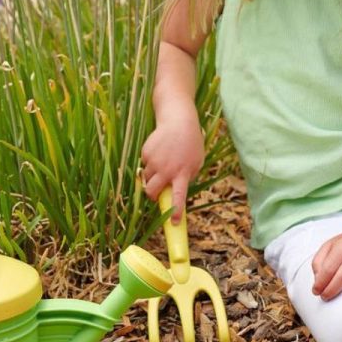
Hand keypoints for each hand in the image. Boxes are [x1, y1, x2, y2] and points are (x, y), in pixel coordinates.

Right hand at [141, 106, 203, 222]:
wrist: (178, 120)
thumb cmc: (191, 143)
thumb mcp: (196, 162)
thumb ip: (187, 177)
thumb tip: (174, 190)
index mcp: (182, 174)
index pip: (178, 197)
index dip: (175, 211)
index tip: (173, 222)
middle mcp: (167, 169)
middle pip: (152, 192)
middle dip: (152, 196)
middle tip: (156, 193)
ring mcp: (155, 161)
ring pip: (147, 178)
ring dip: (152, 177)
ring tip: (163, 163)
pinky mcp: (146, 153)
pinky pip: (145, 165)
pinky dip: (150, 162)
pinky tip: (159, 152)